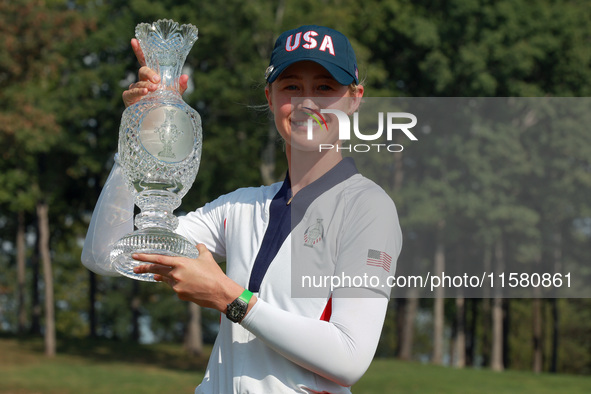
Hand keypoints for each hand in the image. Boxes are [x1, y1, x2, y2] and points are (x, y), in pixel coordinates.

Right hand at [122, 38, 189, 106]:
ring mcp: (134, 89)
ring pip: (139, 82)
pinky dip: (138, 91)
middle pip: (143, 70)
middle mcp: (142, 80)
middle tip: (158, 80)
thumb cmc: (165, 105)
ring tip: (154, 89)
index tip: (135, 40)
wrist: (158, 122)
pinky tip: (145, 92)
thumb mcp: (175, 95)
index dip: (139, 50)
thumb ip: (180, 86)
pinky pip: (132, 92)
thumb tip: (185, 76)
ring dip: (147, 85)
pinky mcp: (129, 98)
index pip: (144, 60)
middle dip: (150, 73)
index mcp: (151, 76)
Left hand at [132, 244, 246, 312]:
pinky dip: (176, 284)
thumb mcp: (207, 257)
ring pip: (166, 279)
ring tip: (157, 275)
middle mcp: (176, 275)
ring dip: (163, 276)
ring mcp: (177, 286)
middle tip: (135, 268)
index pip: (158, 259)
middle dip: (144, 268)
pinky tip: (184, 283)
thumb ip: (200, 249)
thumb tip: (197, 245)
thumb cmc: (214, 273)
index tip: (135, 256)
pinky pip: (175, 288)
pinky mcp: (180, 295)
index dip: (145, 257)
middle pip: (156, 270)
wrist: (219, 292)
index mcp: (181, 263)